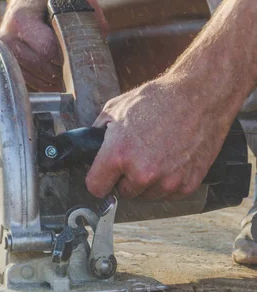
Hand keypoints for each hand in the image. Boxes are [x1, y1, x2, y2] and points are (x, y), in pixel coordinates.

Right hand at [0, 0, 107, 90]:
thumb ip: (92, 13)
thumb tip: (101, 38)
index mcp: (20, 20)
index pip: (47, 50)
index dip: (66, 54)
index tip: (77, 48)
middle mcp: (8, 38)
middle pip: (43, 67)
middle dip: (64, 66)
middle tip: (75, 57)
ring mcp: (6, 54)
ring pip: (39, 79)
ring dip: (57, 76)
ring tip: (65, 61)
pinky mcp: (11, 65)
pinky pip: (34, 83)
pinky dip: (49, 81)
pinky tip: (57, 69)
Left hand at [86, 74, 234, 200]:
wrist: (201, 96)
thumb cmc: (160, 99)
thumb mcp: (116, 108)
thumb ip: (98, 135)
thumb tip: (90, 151)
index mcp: (119, 155)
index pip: (96, 188)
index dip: (99, 179)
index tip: (105, 174)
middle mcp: (142, 173)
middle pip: (123, 193)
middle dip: (126, 177)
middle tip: (138, 154)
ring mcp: (166, 182)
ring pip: (146, 195)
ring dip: (148, 181)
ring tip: (157, 153)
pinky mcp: (187, 185)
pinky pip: (168, 194)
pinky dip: (168, 181)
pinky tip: (172, 158)